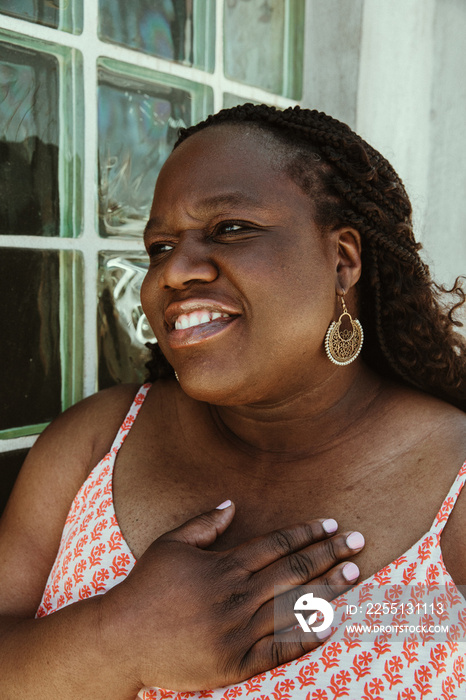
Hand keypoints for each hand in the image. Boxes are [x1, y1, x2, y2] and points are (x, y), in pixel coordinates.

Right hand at [102, 502, 363, 692]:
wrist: (123, 639)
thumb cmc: (146, 587)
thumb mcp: (171, 544)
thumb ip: (205, 523)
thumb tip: (233, 504)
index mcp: (225, 565)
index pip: (278, 544)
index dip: (308, 533)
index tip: (333, 524)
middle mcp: (238, 595)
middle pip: (295, 570)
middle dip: (330, 553)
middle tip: (360, 543)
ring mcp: (239, 631)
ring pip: (295, 606)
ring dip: (329, 589)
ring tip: (355, 575)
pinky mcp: (237, 662)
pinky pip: (280, 648)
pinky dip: (307, 636)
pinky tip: (331, 625)